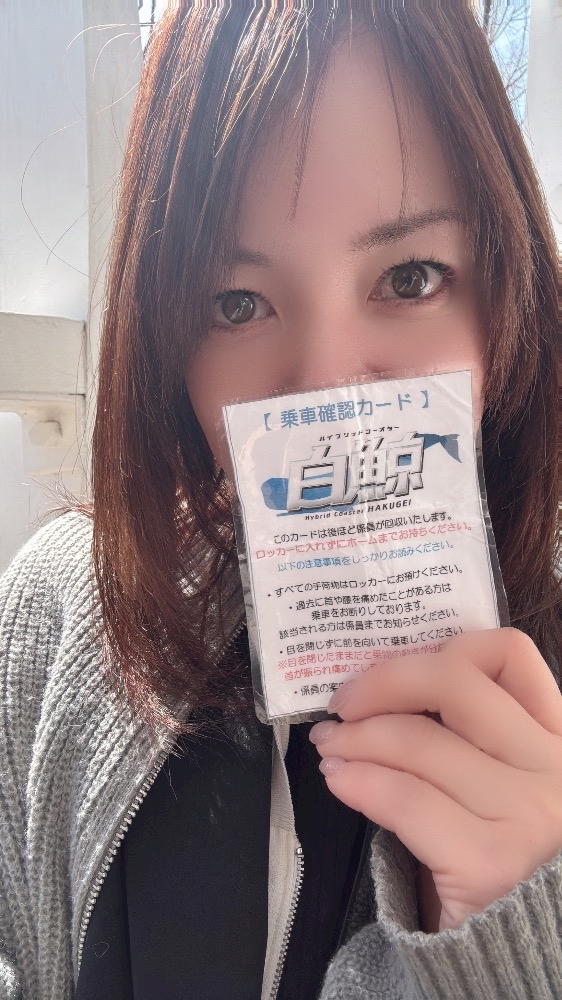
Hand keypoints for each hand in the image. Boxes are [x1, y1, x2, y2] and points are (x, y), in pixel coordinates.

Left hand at [309, 628, 561, 930]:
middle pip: (453, 681)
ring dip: (355, 737)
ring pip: (417, 741)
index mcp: (559, 737)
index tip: (395, 666)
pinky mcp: (489, 861)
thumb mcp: (504, 782)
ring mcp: (528, 813)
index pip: (509, 654)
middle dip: (382, 682)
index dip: (442, 647)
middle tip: (343, 703)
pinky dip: (358, 781)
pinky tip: (339, 779)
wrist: (526, 955)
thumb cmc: (502, 854)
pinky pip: (403, 799)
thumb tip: (381, 686)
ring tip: (330, 745)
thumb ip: (470, 735)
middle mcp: (554, 768)